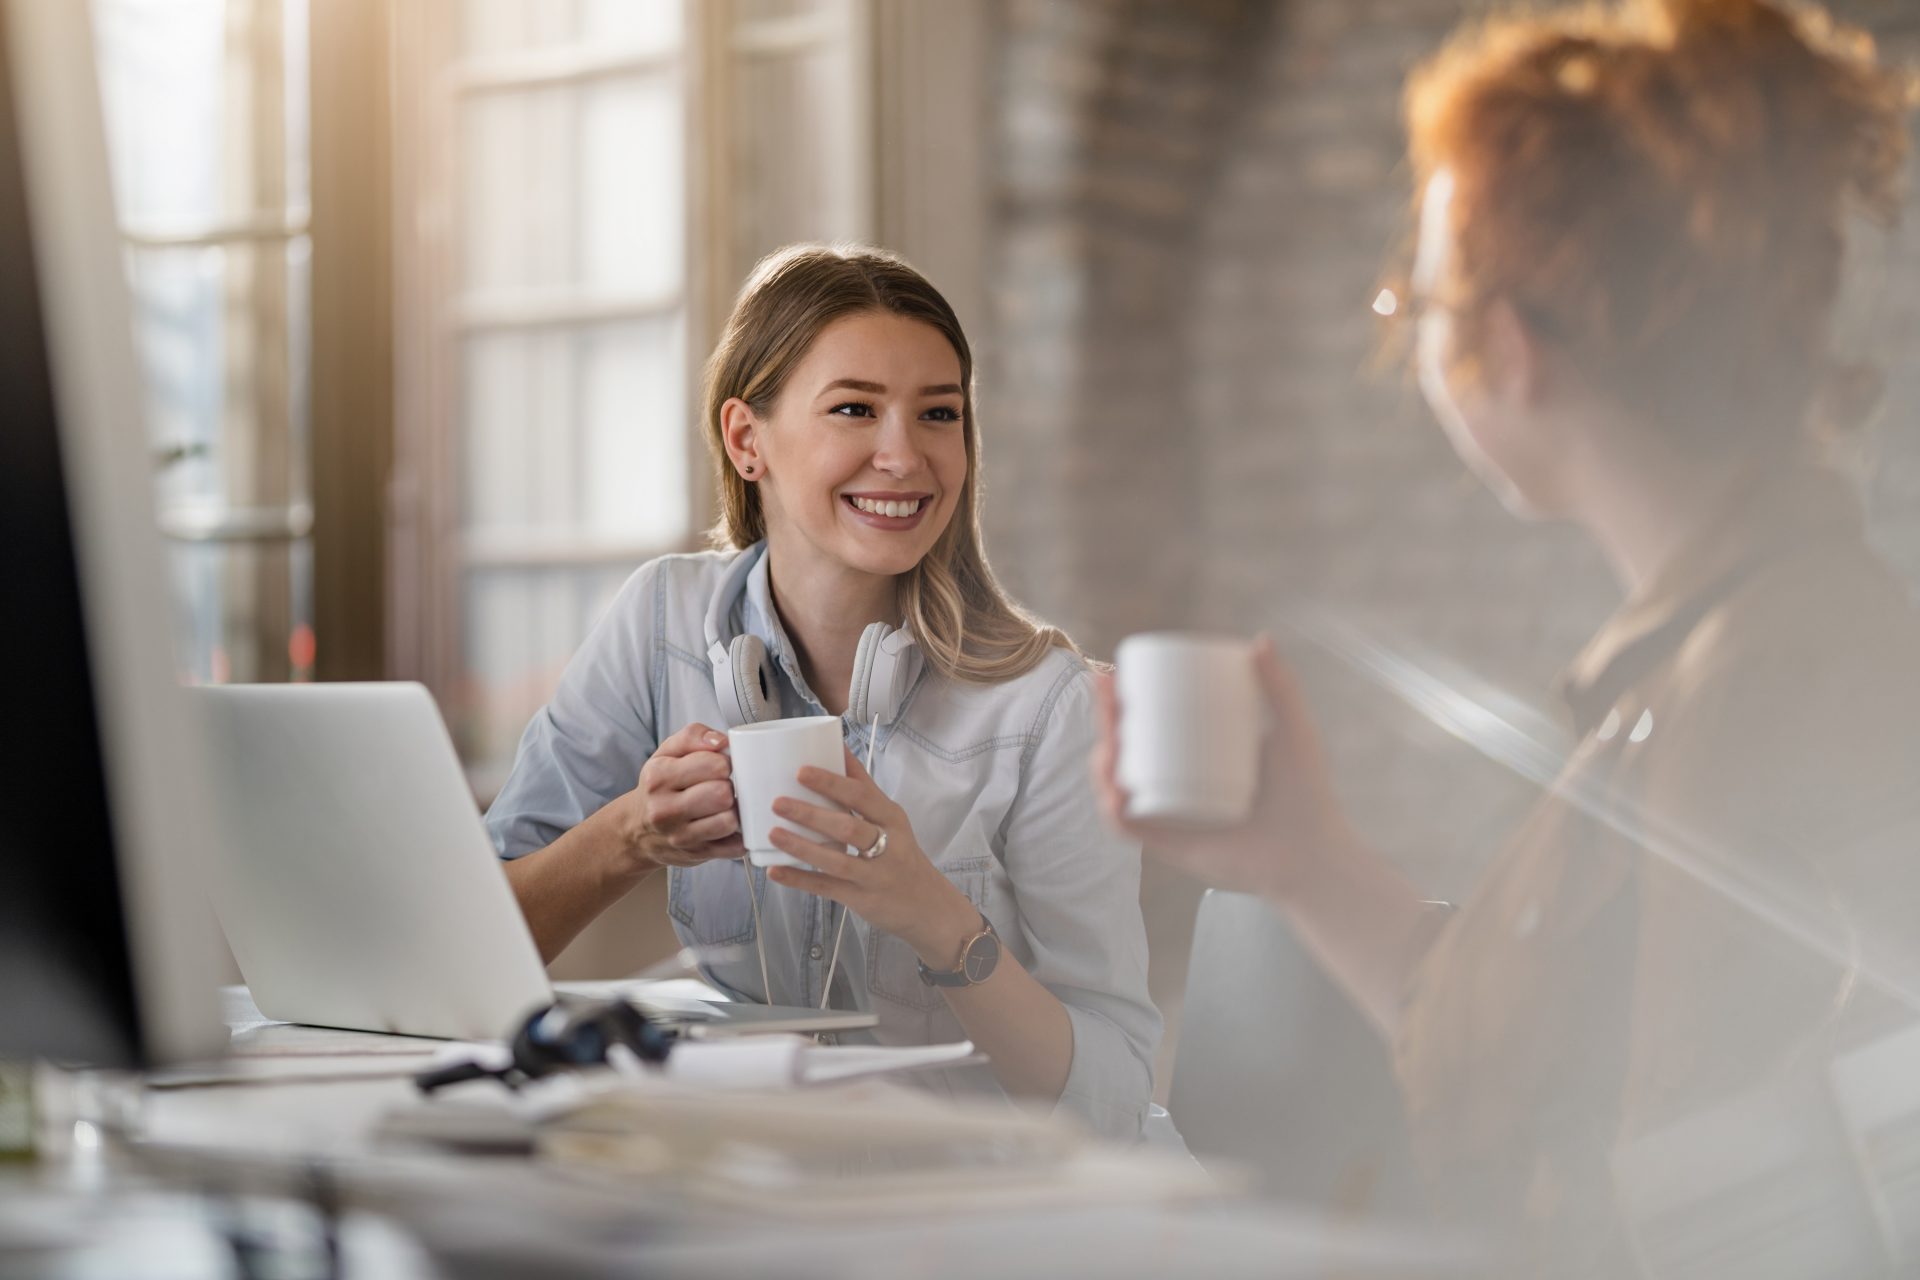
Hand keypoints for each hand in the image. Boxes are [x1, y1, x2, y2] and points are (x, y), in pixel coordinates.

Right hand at [619, 721, 745, 869]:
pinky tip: (725, 826)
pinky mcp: (696, 855)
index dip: (724, 763)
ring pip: (729, 821)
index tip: (718, 767)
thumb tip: (722, 742)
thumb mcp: (667, 753)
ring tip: (723, 806)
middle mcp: (665, 809)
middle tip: (721, 787)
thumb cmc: (659, 787)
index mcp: (659, 777)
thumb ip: (694, 736)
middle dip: (728, 787)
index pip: (714, 764)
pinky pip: (734, 846)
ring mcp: (680, 837)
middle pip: (723, 794)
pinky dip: (737, 836)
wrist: (636, 830)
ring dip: (734, 812)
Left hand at [765, 747, 980, 968]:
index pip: (862, 796)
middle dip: (811, 814)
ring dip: (802, 847)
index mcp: (893, 819)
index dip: (831, 783)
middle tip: (778, 802)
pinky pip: (827, 888)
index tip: (801, 770)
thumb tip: (838, 747)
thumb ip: (864, 787)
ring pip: (837, 860)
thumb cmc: (902, 854)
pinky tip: (775, 871)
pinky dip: (800, 880)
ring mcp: (875, 876)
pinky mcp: (862, 900)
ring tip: (773, 833)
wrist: (928, 906)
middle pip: (849, 827)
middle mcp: (888, 846)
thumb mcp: (892, 819)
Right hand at [1091, 634, 1356, 901]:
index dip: (1122, 703)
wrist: (1314, 852)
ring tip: (1109, 742)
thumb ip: (1282, 686)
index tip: (1114, 676)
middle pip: (1127, 751)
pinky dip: (1114, 812)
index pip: (1149, 726)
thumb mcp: (1294, 730)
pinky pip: (1131, 830)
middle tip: (1107, 696)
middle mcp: (1177, 787)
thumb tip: (1260, 638)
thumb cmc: (1308, 793)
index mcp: (1195, 758)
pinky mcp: (1171, 847)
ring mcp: (1171, 817)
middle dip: (1106, 723)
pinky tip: (1112, 792)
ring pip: (1120, 788)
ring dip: (1101, 764)